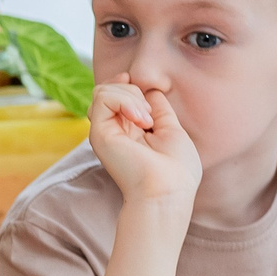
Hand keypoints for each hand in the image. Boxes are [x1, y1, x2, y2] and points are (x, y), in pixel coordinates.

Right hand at [87, 74, 199, 215]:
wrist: (168, 190)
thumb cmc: (177, 169)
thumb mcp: (172, 130)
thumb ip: (159, 110)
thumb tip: (151, 90)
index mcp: (129, 131)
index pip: (117, 96)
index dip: (128, 85)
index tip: (148, 93)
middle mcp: (114, 131)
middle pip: (108, 90)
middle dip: (133, 91)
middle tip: (150, 118)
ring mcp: (104, 132)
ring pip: (103, 91)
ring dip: (130, 96)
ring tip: (146, 121)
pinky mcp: (99, 134)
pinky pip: (103, 98)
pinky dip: (125, 100)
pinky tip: (141, 121)